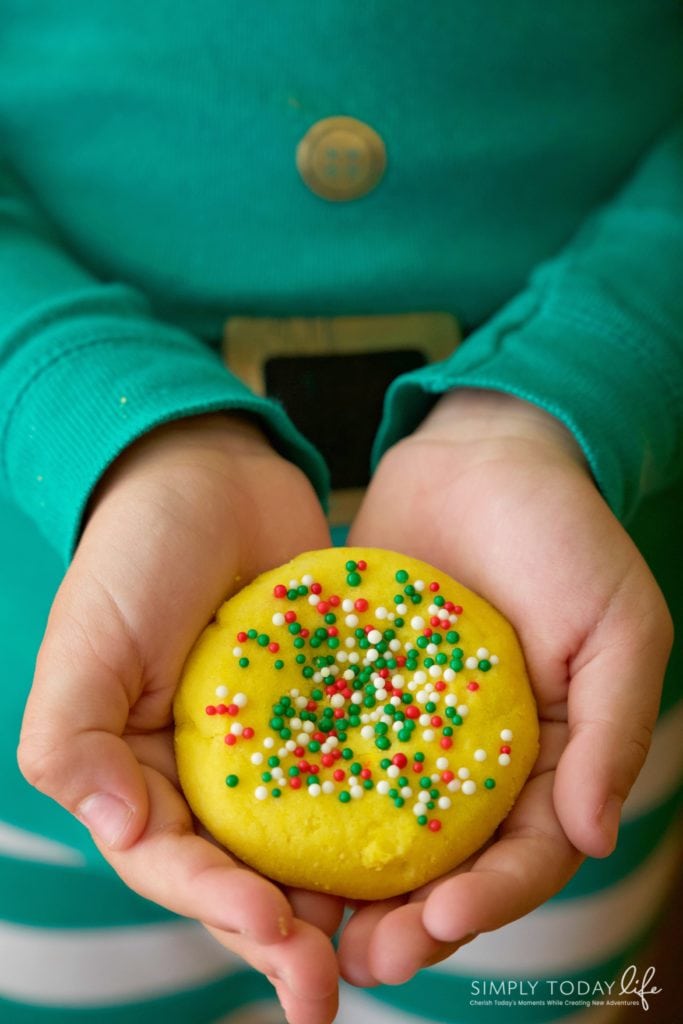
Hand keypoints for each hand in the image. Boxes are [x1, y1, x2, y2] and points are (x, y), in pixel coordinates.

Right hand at [18, 414, 341, 1023]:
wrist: (214, 477)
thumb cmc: (137, 555)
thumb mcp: (88, 641)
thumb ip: (72, 738)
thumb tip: (118, 830)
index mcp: (142, 777)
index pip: (176, 865)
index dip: (217, 907)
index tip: (273, 927)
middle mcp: (212, 779)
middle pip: (247, 876)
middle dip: (287, 938)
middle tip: (337, 986)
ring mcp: (277, 750)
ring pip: (311, 844)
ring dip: (347, 898)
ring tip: (394, 941)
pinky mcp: (331, 713)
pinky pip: (359, 773)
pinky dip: (387, 815)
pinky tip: (431, 846)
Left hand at [339, 389, 672, 986]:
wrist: (484, 455)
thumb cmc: (567, 535)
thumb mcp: (620, 628)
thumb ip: (611, 732)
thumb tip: (593, 836)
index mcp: (548, 759)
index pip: (528, 852)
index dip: (493, 896)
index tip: (443, 920)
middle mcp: (477, 760)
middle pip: (447, 860)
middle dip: (411, 918)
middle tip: (365, 958)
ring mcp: (412, 727)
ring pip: (380, 825)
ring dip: (346, 884)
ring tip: (301, 926)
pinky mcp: (357, 688)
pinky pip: (331, 750)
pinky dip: (305, 797)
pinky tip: (265, 829)